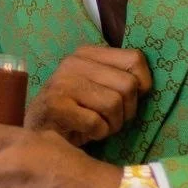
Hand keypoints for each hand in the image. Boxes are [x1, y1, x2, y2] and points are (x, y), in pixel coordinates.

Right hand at [23, 46, 151, 146]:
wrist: (39, 134)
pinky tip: (84, 132)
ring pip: (114, 104)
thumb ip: (120, 76)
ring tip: (96, 125)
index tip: (128, 99)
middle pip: (128, 85)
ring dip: (111, 124)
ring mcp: (62, 82)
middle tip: (109, 118)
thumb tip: (149, 84)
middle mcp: (73, 62)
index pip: (135, 59)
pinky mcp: (55, 105)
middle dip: (126, 110)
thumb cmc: (76, 111)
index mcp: (87, 52)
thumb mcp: (98, 85)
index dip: (142, 84)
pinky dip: (97, 134)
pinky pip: (97, 123)